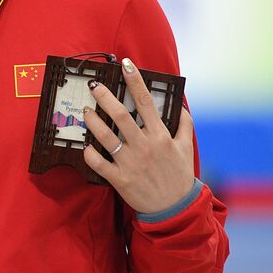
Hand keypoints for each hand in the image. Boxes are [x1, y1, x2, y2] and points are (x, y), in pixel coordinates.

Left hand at [83, 57, 195, 213]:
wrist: (175, 208)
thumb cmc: (179, 175)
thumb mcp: (187, 148)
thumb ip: (185, 125)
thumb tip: (181, 105)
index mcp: (161, 136)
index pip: (146, 102)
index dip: (135, 81)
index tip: (126, 65)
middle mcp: (145, 146)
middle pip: (121, 116)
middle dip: (105, 98)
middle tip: (94, 86)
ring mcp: (131, 162)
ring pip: (106, 137)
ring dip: (92, 122)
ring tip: (85, 111)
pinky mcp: (119, 179)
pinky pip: (99, 163)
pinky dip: (89, 153)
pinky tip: (84, 145)